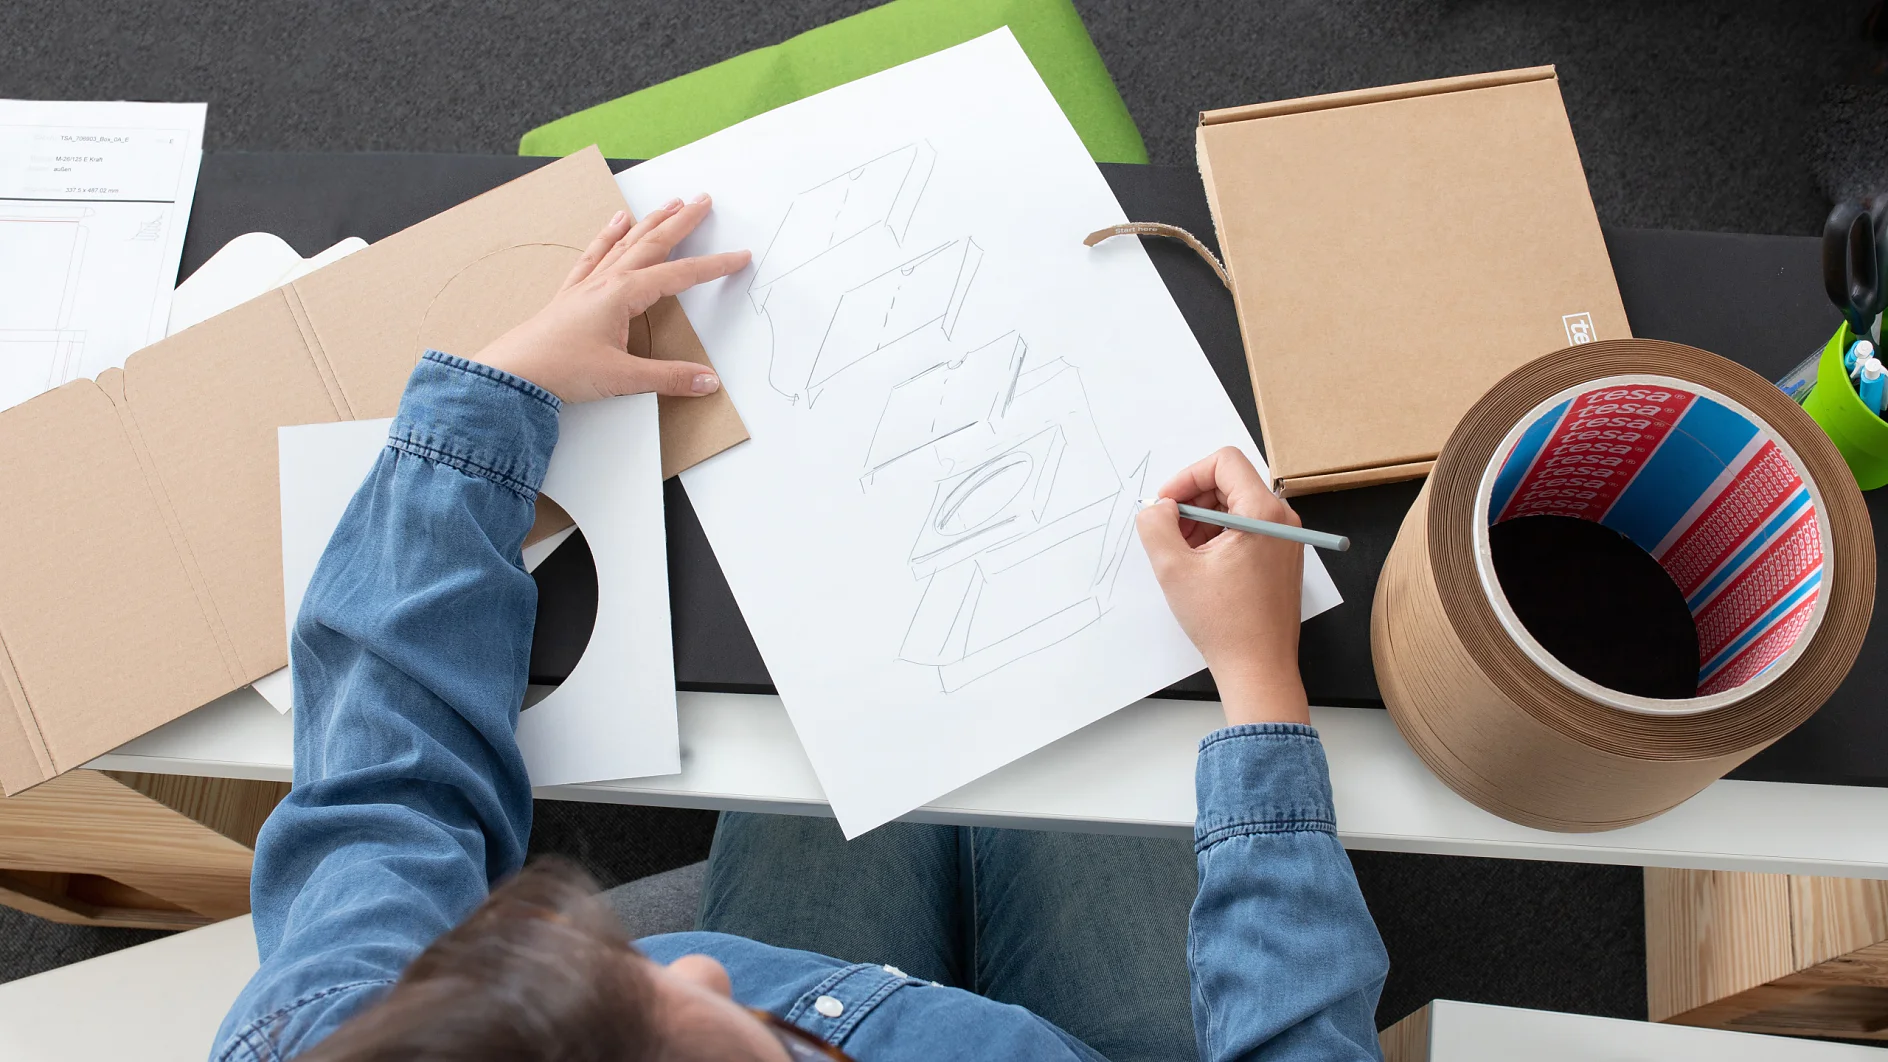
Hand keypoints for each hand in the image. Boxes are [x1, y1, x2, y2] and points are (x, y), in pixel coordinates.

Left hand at [474, 194, 751, 402]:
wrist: (514, 373)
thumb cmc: (562, 369)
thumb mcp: (623, 378)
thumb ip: (669, 378)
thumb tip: (707, 381)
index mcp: (623, 294)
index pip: (679, 275)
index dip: (713, 266)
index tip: (739, 256)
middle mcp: (607, 281)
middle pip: (652, 243)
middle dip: (681, 221)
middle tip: (703, 200)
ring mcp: (588, 284)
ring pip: (627, 242)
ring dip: (651, 221)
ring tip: (669, 203)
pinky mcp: (572, 293)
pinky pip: (596, 254)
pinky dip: (608, 234)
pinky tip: (617, 221)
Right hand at [1136, 447, 1309, 726]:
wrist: (1258, 668)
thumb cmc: (1225, 624)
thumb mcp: (1174, 569)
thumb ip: (1156, 525)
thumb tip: (1157, 507)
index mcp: (1264, 513)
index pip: (1224, 461)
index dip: (1187, 477)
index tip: (1166, 504)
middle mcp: (1283, 520)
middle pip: (1230, 482)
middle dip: (1193, 502)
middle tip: (1169, 531)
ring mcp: (1286, 540)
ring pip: (1237, 506)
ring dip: (1203, 521)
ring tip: (1183, 554)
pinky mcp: (1281, 557)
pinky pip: (1247, 529)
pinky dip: (1219, 537)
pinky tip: (1201, 566)